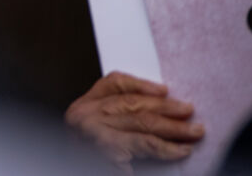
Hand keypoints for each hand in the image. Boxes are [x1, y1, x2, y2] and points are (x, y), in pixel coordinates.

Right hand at [65, 71, 203, 169]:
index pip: (113, 84)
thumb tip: (156, 112)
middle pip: (133, 104)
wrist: (57, 170)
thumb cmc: (87, 161)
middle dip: (167, 108)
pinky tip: (182, 150)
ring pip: (143, 121)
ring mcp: (93, 131)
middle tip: (189, 112)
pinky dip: (168, 148)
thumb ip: (114, 122)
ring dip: (175, 128)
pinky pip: (147, 144)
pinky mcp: (106, 150)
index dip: (142, 85)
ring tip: (194, 131)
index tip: (165, 90)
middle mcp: (84, 115)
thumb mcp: (93, 135)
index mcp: (81, 107)